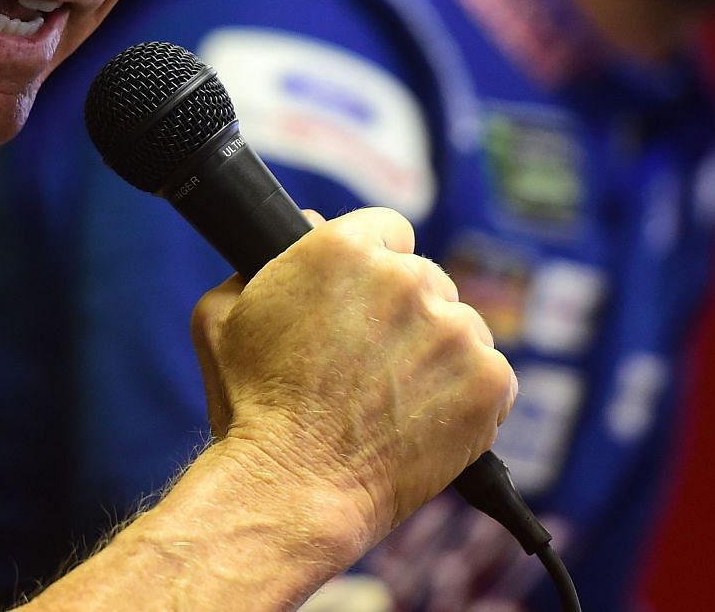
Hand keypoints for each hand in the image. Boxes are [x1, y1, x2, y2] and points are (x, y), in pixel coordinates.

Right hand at [188, 208, 516, 556]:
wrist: (293, 488)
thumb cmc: (251, 408)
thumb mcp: (221, 317)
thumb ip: (259, 263)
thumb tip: (307, 227)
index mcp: (344, 247)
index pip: (389, 230)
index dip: (377, 266)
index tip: (368, 301)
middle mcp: (405, 277)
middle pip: (426, 280)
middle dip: (406, 317)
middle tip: (374, 366)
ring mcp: (453, 329)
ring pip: (461, 328)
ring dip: (439, 356)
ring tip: (398, 402)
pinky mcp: (487, 380)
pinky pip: (492, 376)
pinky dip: (469, 400)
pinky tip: (430, 422)